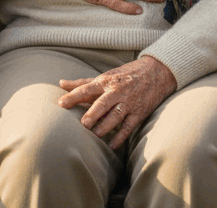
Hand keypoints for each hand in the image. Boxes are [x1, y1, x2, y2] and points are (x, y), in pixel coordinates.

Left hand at [57, 56, 176, 148]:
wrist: (156, 72)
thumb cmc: (125, 75)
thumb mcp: (105, 76)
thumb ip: (83, 82)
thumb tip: (61, 83)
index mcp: (106, 81)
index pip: (86, 88)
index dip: (73, 96)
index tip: (60, 104)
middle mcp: (116, 90)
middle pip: (102, 103)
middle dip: (92, 113)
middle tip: (83, 124)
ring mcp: (129, 102)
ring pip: (115, 116)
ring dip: (105, 126)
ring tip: (95, 135)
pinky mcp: (139, 112)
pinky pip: (129, 126)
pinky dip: (120, 136)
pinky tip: (112, 145)